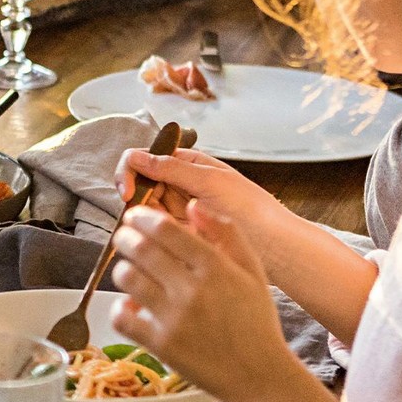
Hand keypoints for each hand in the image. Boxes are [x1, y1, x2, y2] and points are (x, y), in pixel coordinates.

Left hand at [110, 202, 291, 401]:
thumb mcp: (253, 271)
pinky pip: (122, 318)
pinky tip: (131, 307)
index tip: (135, 216)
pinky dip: (120, 308)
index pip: (165, 229)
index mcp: (215, 267)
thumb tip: (194, 205)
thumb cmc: (256, 321)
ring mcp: (175, 318)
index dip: (143, 217)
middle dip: (125, 237)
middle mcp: (193, 290)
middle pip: (140, 248)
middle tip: (124, 237)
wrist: (260, 376)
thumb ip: (226, 233)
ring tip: (129, 270)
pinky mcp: (161, 345)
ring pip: (127, 278)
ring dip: (123, 269)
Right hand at [117, 145, 287, 249]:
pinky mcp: (181, 233)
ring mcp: (178, 210)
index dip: (130, 171)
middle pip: (139, 184)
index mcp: (187, 164)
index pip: (144, 159)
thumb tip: (135, 157)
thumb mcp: (210, 181)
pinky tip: (158, 240)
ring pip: (143, 208)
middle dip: (133, 197)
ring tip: (155, 228)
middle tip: (135, 215)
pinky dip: (151, 233)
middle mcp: (179, 185)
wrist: (273, 245)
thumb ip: (172, 168)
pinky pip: (156, 229)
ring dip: (141, 217)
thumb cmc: (249, 208)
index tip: (127, 190)